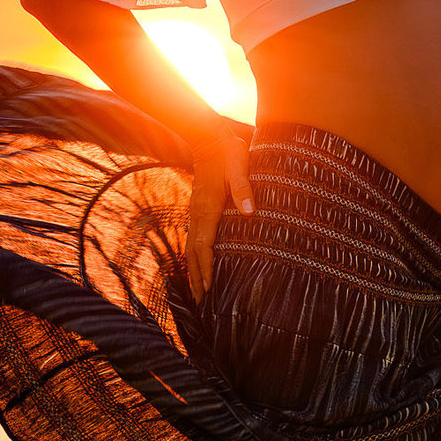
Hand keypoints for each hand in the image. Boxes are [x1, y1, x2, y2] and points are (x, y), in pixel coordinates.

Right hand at [186, 124, 255, 304]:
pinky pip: (193, 238)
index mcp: (208, 208)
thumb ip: (244, 189)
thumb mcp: (240, 167)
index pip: (204, 245)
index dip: (206, 268)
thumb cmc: (229, 153)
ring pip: (191, 247)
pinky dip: (194, 256)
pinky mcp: (197, 209)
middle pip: (193, 253)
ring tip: (198, 291)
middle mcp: (197, 213)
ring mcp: (195, 211)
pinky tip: (198, 264)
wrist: (208, 138)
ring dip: (194, 270)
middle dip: (197, 277)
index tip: (209, 288)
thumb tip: (249, 212)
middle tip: (201, 302)